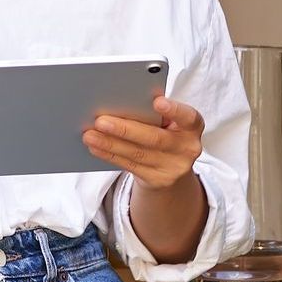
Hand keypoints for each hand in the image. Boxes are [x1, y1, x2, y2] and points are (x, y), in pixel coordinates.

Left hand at [81, 92, 203, 188]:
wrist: (172, 167)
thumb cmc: (165, 132)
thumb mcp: (169, 121)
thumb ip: (153, 113)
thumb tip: (118, 102)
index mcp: (192, 126)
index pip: (188, 117)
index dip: (174, 110)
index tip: (157, 101)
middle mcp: (187, 148)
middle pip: (154, 139)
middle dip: (125, 129)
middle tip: (100, 120)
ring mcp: (172, 168)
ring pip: (137, 154)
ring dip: (110, 144)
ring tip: (89, 134)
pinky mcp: (157, 180)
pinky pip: (129, 166)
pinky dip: (110, 155)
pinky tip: (95, 147)